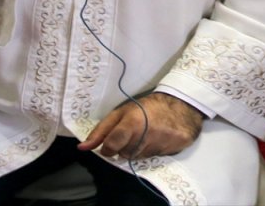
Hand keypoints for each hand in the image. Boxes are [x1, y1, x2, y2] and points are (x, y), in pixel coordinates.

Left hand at [78, 92, 205, 159]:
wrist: (181, 106)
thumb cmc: (147, 108)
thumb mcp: (121, 113)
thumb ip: (100, 131)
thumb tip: (82, 148)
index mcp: (132, 123)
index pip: (112, 145)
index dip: (108, 148)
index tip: (110, 144)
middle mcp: (147, 135)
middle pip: (124, 154)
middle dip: (124, 147)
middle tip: (133, 133)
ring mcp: (161, 144)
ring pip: (138, 158)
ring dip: (138, 149)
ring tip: (146, 134)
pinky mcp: (172, 150)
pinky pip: (153, 158)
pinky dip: (151, 150)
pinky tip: (157, 138)